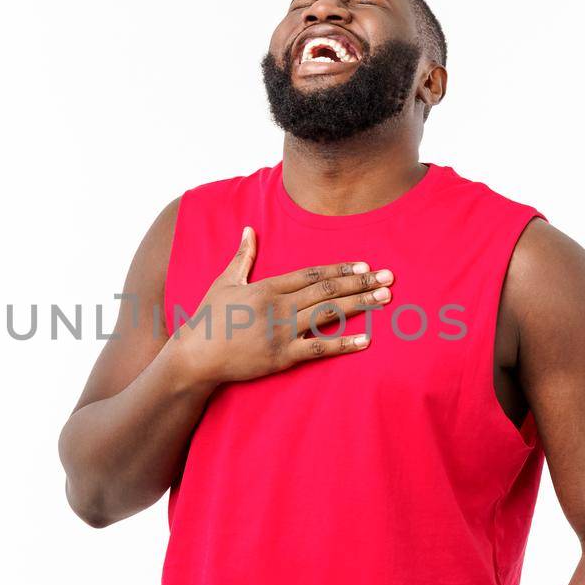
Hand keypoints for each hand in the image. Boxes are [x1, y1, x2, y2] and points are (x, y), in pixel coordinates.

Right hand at [166, 226, 392, 385]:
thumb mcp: (225, 282)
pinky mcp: (283, 356)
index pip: (312, 274)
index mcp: (268, 287)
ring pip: (329, 314)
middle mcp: (280, 306)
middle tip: (388, 277)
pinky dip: (344, 343)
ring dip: (360, 304)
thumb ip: (242, 256)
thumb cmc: (209, 318)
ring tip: (385, 298)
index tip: (363, 265)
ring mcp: (283, 331)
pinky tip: (365, 340)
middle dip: (360, 283)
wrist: (196, 356)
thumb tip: (249, 228)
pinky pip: (319, 348)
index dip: (340, 269)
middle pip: (327, 290)